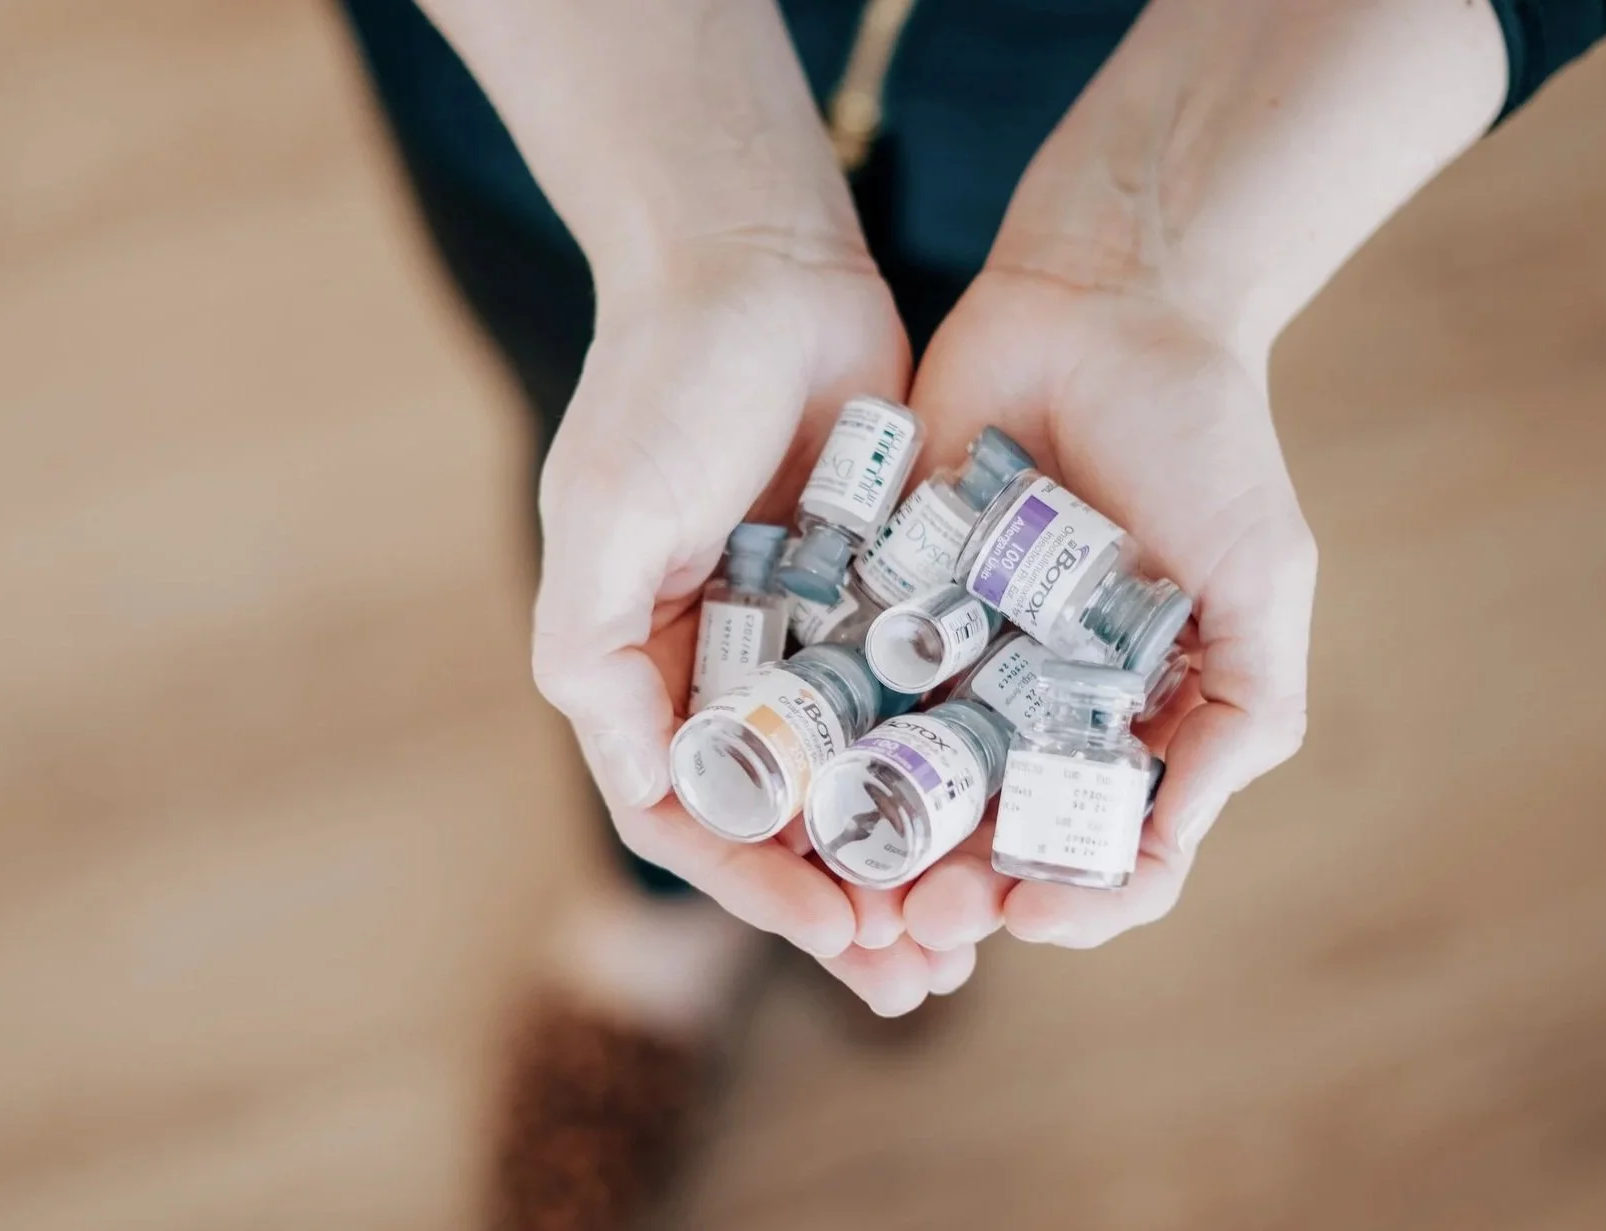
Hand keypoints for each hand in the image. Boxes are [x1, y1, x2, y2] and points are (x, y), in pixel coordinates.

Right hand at [529, 237, 977, 1012]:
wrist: (755, 261)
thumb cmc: (663, 381)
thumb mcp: (607, 512)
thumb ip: (595, 645)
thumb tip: (641, 785)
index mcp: (639, 668)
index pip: (694, 817)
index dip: (761, 890)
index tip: (842, 934)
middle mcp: (720, 668)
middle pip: (783, 823)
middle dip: (848, 905)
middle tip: (924, 974)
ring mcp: (804, 638)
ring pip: (860, 780)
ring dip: (909, 856)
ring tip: (978, 925)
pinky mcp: (876, 597)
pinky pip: (916, 701)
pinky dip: (953, 762)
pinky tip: (1009, 808)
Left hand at [878, 0, 1501, 956]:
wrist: (1106, 299)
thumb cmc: (1204, 440)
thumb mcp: (1260, 583)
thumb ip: (1240, 717)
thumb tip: (1165, 850)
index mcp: (1136, 717)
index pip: (1107, 853)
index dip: (1073, 902)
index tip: (1030, 915)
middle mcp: (1045, 703)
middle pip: (995, 837)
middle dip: (958, 892)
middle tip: (916, 916)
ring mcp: (963, 653)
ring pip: (910, 782)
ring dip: (882, 845)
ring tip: (851, 874)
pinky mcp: (888, 594)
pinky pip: (848, 682)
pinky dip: (826, 737)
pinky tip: (799, 776)